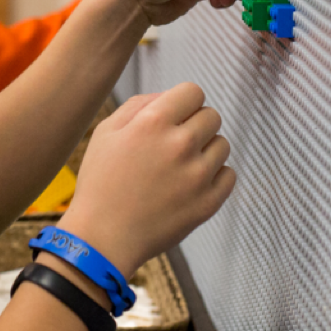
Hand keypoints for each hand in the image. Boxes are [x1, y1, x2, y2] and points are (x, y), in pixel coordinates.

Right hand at [57, 83, 234, 276]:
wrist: (103, 238)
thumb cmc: (101, 183)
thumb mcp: (106, 132)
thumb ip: (140, 104)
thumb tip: (169, 97)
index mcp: (153, 122)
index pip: (193, 92)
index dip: (183, 103)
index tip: (174, 118)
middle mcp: (179, 144)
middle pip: (212, 116)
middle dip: (195, 125)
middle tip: (174, 146)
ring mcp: (197, 175)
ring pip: (222, 145)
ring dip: (206, 151)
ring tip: (181, 168)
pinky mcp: (208, 203)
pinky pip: (229, 175)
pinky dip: (215, 177)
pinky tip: (192, 184)